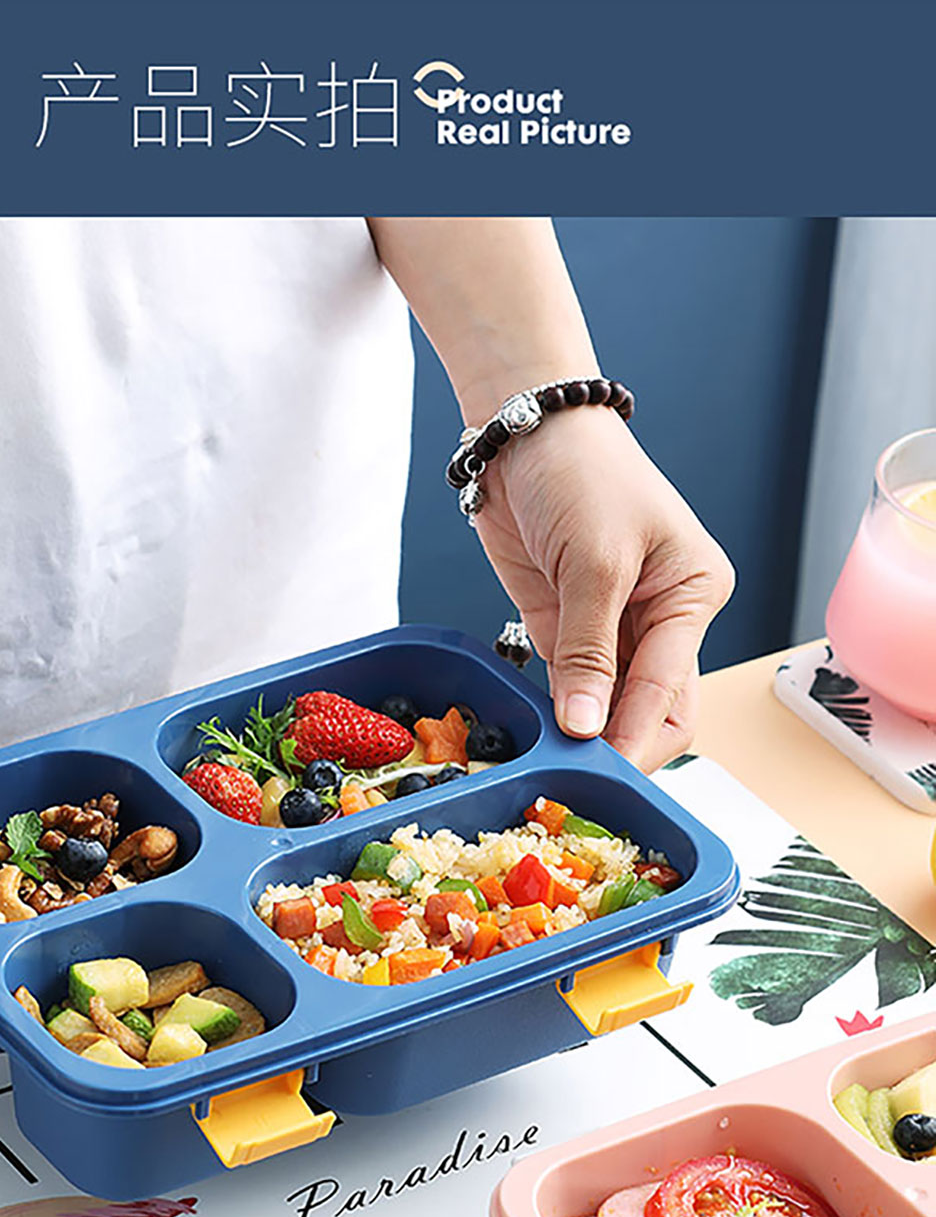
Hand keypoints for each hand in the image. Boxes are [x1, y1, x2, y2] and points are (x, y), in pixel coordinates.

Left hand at [474, 408, 734, 769]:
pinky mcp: (567, 632)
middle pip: (652, 712)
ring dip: (585, 740)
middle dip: (620, 749)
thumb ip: (588, 651)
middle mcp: (663, 619)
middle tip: (581, 784)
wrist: (524, 432)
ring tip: (555, 772)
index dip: (636, 739)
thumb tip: (587, 727)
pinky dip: (555, 718)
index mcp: (693, 596)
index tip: (605, 776)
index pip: (671, 691)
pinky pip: (569, 691)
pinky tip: (537, 741)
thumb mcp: (595, 561)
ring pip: (610, 710)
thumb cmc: (581, 472)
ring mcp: (613, 630)